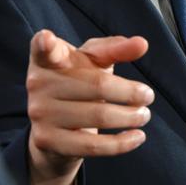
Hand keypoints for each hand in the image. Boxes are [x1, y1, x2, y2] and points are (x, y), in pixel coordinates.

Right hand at [27, 29, 152, 184]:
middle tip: (148, 95)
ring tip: (144, 114)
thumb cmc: (77, 82)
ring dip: (130, 117)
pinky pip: (92, 146)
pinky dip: (121, 143)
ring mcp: (39, 113)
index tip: (47, 39)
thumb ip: (115, 49)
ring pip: (98, 116)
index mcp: (46, 58)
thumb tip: (142, 44)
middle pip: (96, 85)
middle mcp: (37, 83)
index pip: (43, 48)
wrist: (54, 126)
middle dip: (129, 92)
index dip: (45, 43)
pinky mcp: (47, 141)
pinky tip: (137, 137)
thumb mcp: (92, 62)